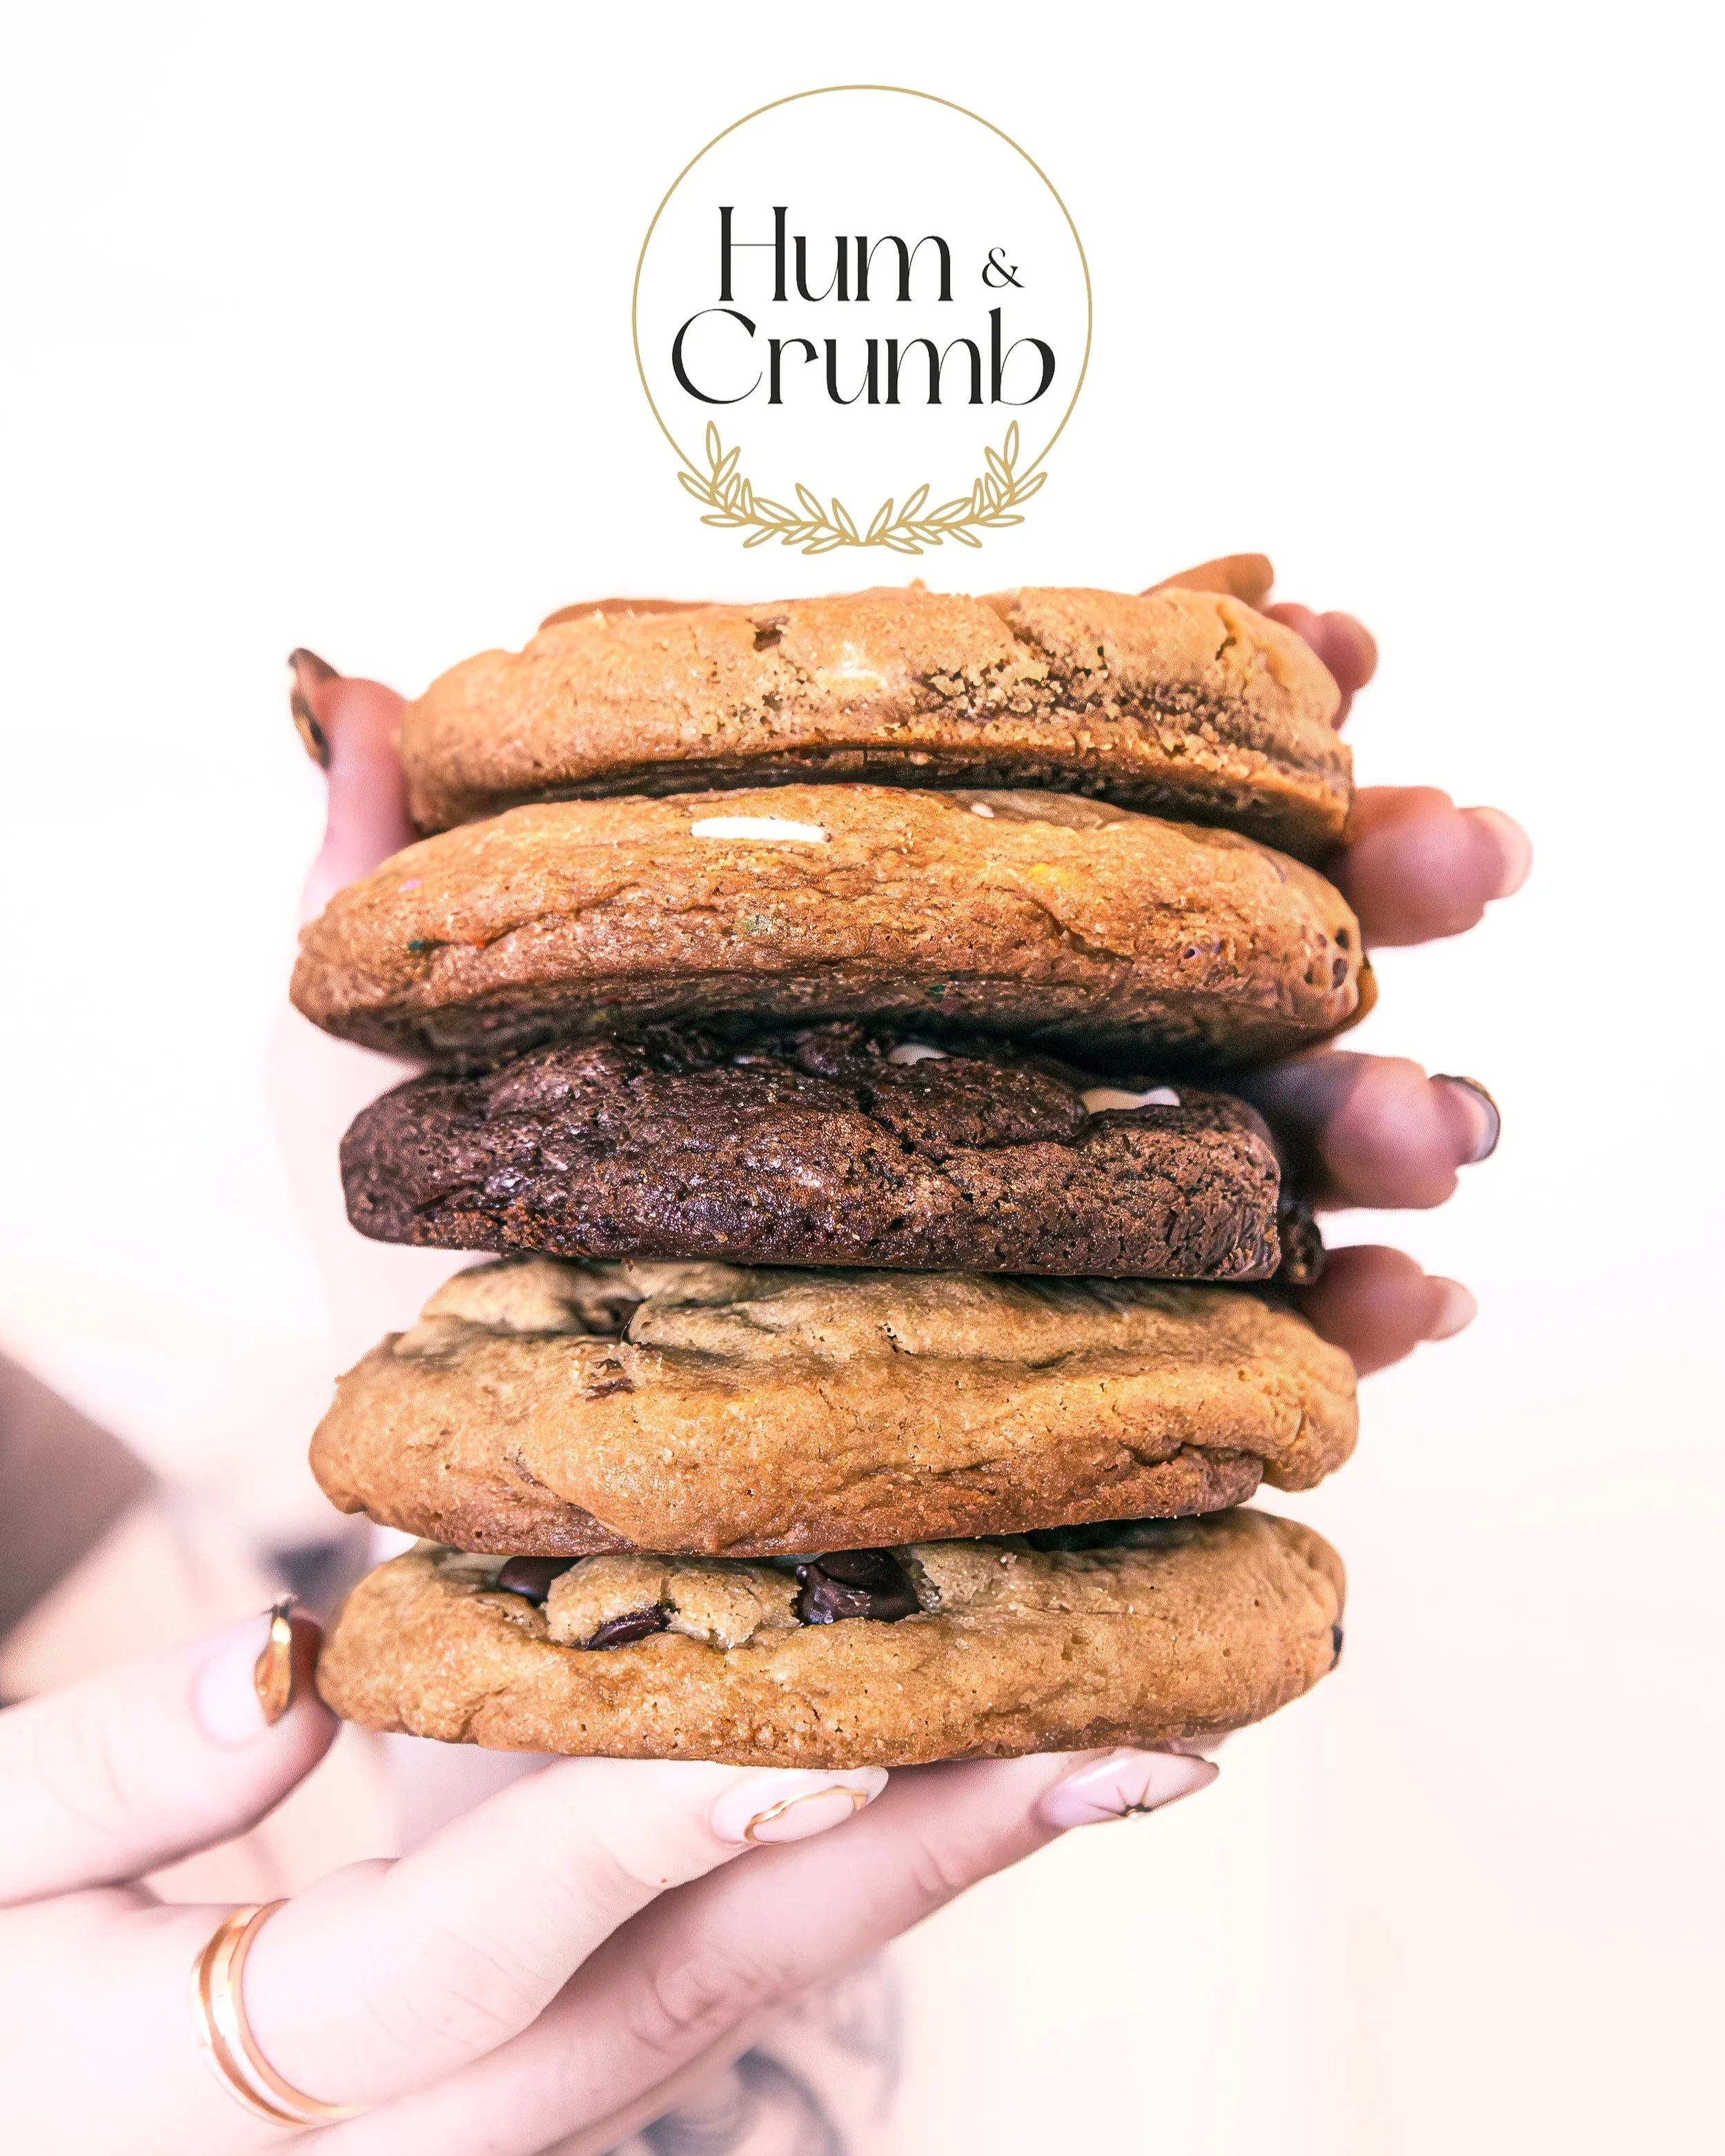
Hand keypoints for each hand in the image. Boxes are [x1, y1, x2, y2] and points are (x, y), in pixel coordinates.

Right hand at [0, 1606, 1212, 2151]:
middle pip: (690, 1992)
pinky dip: (845, 1871)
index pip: (471, 1951)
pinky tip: (951, 1775)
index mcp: (246, 2087)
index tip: (818, 1742)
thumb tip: (286, 1670)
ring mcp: (493, 2125)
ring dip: (927, 1866)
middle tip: (1131, 1741)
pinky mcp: (524, 2078)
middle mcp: (420, 2138)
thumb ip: (99, 1783)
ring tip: (1112, 1742)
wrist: (19, 2111)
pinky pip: (705, 1972)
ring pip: (733, 1992)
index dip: (640, 1832)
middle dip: (919, 1862)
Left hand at [289, 565, 1528, 1379]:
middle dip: (1369, 874)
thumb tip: (356, 688)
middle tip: (1460, 845)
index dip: (1194, 693)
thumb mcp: (378, 1074)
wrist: (484, 1509)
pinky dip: (1351, 1317)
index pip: (1057, 786)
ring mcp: (1066, 1216)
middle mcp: (1002, 1055)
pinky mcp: (1097, 1379)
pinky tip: (1407, 1301)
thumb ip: (389, 884)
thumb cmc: (436, 1266)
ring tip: (1434, 1119)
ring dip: (1387, 1108)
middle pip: (1221, 941)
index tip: (1310, 617)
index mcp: (876, 943)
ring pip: (1276, 1134)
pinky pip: (1257, 1344)